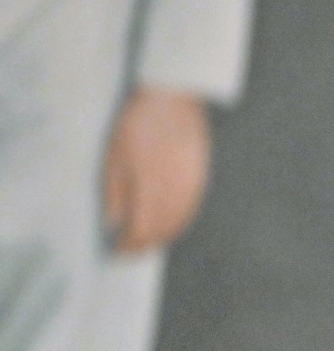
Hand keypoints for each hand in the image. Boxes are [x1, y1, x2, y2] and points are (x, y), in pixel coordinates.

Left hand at [103, 87, 212, 252]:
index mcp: (149, 187)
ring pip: (179, 224)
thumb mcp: (114, 156)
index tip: (117, 252)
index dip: (129, 246)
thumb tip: (115, 224)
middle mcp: (175, 192)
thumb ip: (114, 193)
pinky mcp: (202, 179)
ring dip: (163, 237)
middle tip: (131, 252)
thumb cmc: (138, 125)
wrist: (173, 99)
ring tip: (148, 242)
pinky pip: (191, 211)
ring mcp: (192, 186)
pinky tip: (170, 225)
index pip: (141, 231)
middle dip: (145, 246)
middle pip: (162, 231)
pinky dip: (179, 224)